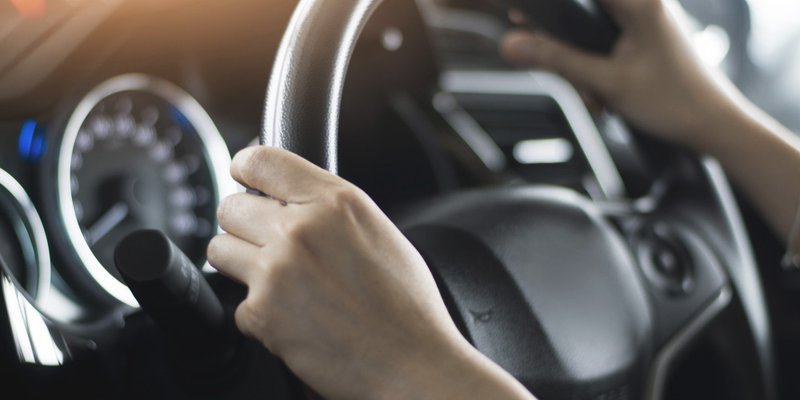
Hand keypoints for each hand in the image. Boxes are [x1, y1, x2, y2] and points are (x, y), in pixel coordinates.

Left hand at [208, 147, 533, 399]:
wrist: (413, 363)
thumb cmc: (406, 304)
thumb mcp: (377, 230)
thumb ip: (327, 207)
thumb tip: (286, 195)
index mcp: (335, 201)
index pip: (259, 160)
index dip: (244, 169)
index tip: (243, 180)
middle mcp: (300, 229)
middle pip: (231, 208)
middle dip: (245, 225)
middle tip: (269, 246)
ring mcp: (276, 271)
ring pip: (220, 250)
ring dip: (241, 265)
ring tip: (280, 283)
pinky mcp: (261, 313)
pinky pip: (237, 303)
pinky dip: (259, 314)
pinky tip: (294, 319)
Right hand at [501, 0, 744, 149]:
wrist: (713, 126)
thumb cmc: (676, 103)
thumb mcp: (607, 82)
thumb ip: (557, 60)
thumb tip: (514, 44)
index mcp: (640, 2)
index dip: (551, 8)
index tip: (525, 17)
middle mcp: (646, 3)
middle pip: (582, 12)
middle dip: (566, 46)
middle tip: (569, 78)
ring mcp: (647, 20)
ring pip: (592, 31)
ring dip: (583, 65)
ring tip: (595, 97)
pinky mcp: (647, 37)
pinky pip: (607, 44)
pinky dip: (598, 68)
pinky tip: (603, 95)